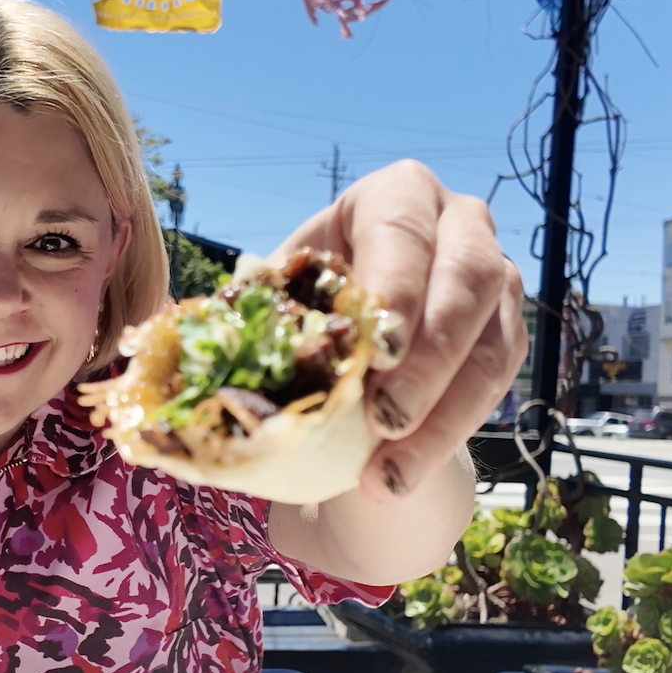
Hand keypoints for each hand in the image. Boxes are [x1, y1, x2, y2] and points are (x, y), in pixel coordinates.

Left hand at [272, 160, 527, 502]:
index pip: (403, 231)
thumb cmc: (310, 295)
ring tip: (387, 473)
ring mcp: (496, 279)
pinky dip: (448, 436)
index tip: (375, 351)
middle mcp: (461, 225)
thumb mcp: (279, 289)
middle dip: (429, 357)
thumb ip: (245, 309)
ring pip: (488, 344)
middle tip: (384, 419)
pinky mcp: (506, 335)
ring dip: (441, 416)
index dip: (396, 287)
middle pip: (466, 282)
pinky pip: (493, 386)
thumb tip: (165, 352)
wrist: (361, 326)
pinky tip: (400, 476)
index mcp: (397, 195)